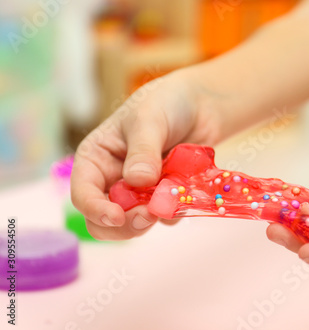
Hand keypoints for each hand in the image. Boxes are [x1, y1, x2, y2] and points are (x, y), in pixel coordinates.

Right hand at [71, 70, 221, 239]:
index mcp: (96, 159)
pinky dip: (175, 209)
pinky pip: (166, 216)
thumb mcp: (149, 120)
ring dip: (152, 217)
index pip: (83, 193)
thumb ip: (143, 151)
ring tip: (172, 196)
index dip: (95, 209)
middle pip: (105, 219)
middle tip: (149, 216)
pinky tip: (187, 188)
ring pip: (135, 223)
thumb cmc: (165, 103)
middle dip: (125, 223)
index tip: (116, 217)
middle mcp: (113, 179)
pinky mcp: (163, 197)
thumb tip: (137, 181)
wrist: (201, 104)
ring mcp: (139, 191)